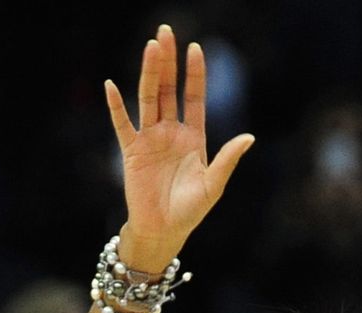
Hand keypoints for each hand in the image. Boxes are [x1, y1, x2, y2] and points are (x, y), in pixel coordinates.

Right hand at [105, 24, 254, 269]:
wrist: (165, 229)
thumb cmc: (191, 210)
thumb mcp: (214, 184)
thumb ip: (228, 159)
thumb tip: (250, 137)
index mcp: (194, 137)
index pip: (194, 98)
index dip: (195, 74)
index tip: (197, 48)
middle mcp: (171, 132)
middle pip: (169, 89)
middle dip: (168, 62)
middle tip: (166, 32)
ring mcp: (150, 138)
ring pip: (148, 98)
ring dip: (149, 73)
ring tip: (150, 47)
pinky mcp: (131, 150)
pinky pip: (122, 123)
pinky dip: (116, 106)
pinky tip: (111, 85)